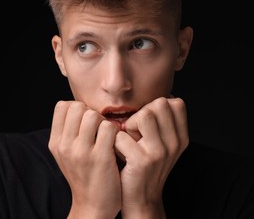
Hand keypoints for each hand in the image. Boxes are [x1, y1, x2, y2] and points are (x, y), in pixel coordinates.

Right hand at [49, 100, 121, 218]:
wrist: (93, 205)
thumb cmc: (83, 175)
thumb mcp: (66, 154)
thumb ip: (68, 131)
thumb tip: (79, 107)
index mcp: (55, 142)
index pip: (62, 105)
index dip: (77, 108)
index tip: (86, 122)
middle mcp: (64, 145)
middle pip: (78, 107)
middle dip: (91, 113)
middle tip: (98, 129)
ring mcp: (81, 152)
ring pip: (93, 115)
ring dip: (104, 122)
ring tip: (107, 136)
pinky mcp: (100, 158)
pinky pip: (109, 128)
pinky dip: (116, 132)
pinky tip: (116, 144)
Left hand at [114, 97, 188, 217]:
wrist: (141, 199)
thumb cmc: (143, 166)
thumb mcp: (160, 144)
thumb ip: (160, 123)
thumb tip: (153, 97)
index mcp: (180, 137)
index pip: (175, 102)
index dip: (156, 106)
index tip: (147, 123)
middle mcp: (174, 143)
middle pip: (160, 103)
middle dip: (141, 114)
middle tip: (135, 133)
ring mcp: (160, 152)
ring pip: (144, 114)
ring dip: (129, 125)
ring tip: (128, 141)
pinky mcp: (142, 160)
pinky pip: (121, 135)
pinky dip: (115, 141)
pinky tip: (119, 153)